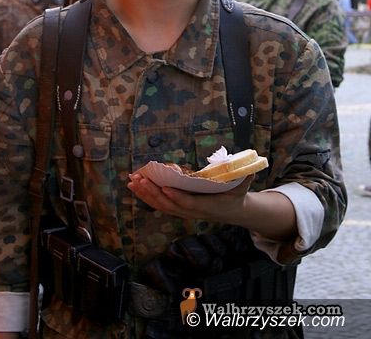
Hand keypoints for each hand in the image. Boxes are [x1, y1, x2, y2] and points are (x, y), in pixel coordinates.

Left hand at [127, 173, 253, 224]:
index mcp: (207, 207)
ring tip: (132, 181)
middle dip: (153, 192)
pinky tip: (136, 187)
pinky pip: (160, 204)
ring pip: (161, 205)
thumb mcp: (243, 188)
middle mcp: (192, 212)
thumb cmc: (237, 196)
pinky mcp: (178, 210)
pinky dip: (147, 196)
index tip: (164, 186)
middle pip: (169, 205)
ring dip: (145, 194)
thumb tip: (249, 168)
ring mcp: (184, 212)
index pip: (189, 203)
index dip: (176, 196)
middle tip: (140, 179)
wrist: (233, 212)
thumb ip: (245, 178)